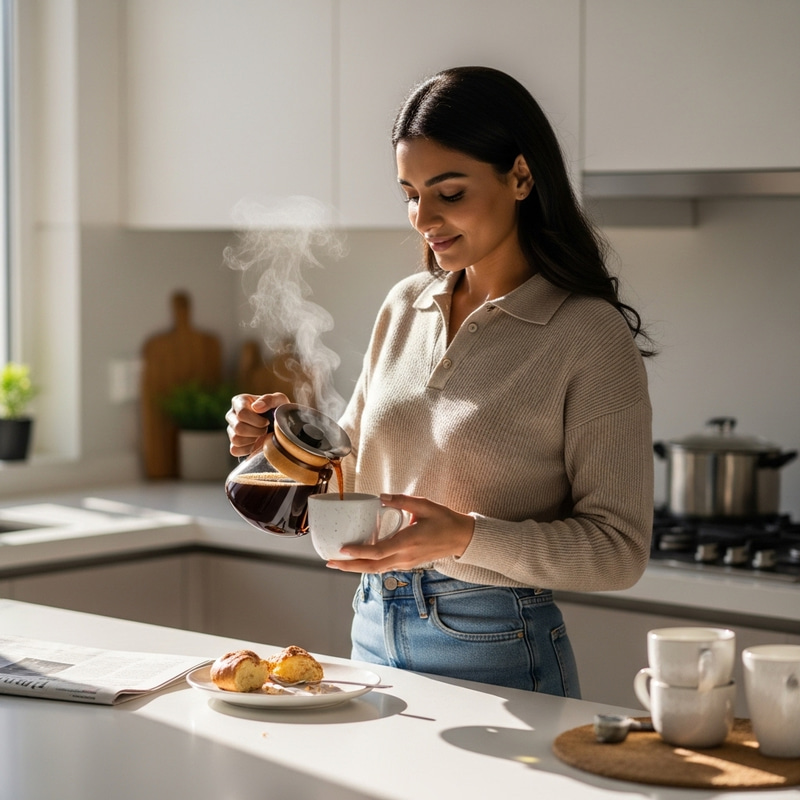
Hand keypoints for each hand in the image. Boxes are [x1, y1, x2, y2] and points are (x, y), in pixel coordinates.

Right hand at [225, 392, 288, 456]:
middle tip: (266, 429)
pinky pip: (234, 450)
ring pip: (235, 439)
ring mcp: (230, 429)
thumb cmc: (278, 410)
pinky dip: (247, 449)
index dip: (257, 421)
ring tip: (261, 435)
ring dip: (252, 440)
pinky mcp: (232, 443)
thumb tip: (256, 407)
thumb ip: (269, 400)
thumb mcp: (279, 400)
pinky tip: (256, 443)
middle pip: (238, 428)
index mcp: (239, 401)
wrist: (280, 425)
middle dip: (257, 431)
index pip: (242, 414)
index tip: (267, 421)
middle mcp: (231, 414)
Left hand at [326, 493, 474, 572]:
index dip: (359, 552)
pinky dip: (368, 565)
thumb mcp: (425, 505)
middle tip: (330, 561)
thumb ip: (403, 501)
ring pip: (376, 569)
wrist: (461, 538)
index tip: (343, 549)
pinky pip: (384, 567)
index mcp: (408, 542)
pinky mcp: (407, 564)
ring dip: (356, 567)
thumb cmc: (445, 521)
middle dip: (349, 566)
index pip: (379, 551)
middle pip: (372, 566)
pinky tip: (358, 559)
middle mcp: (405, 557)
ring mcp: (406, 563)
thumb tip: (382, 496)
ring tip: (338, 562)